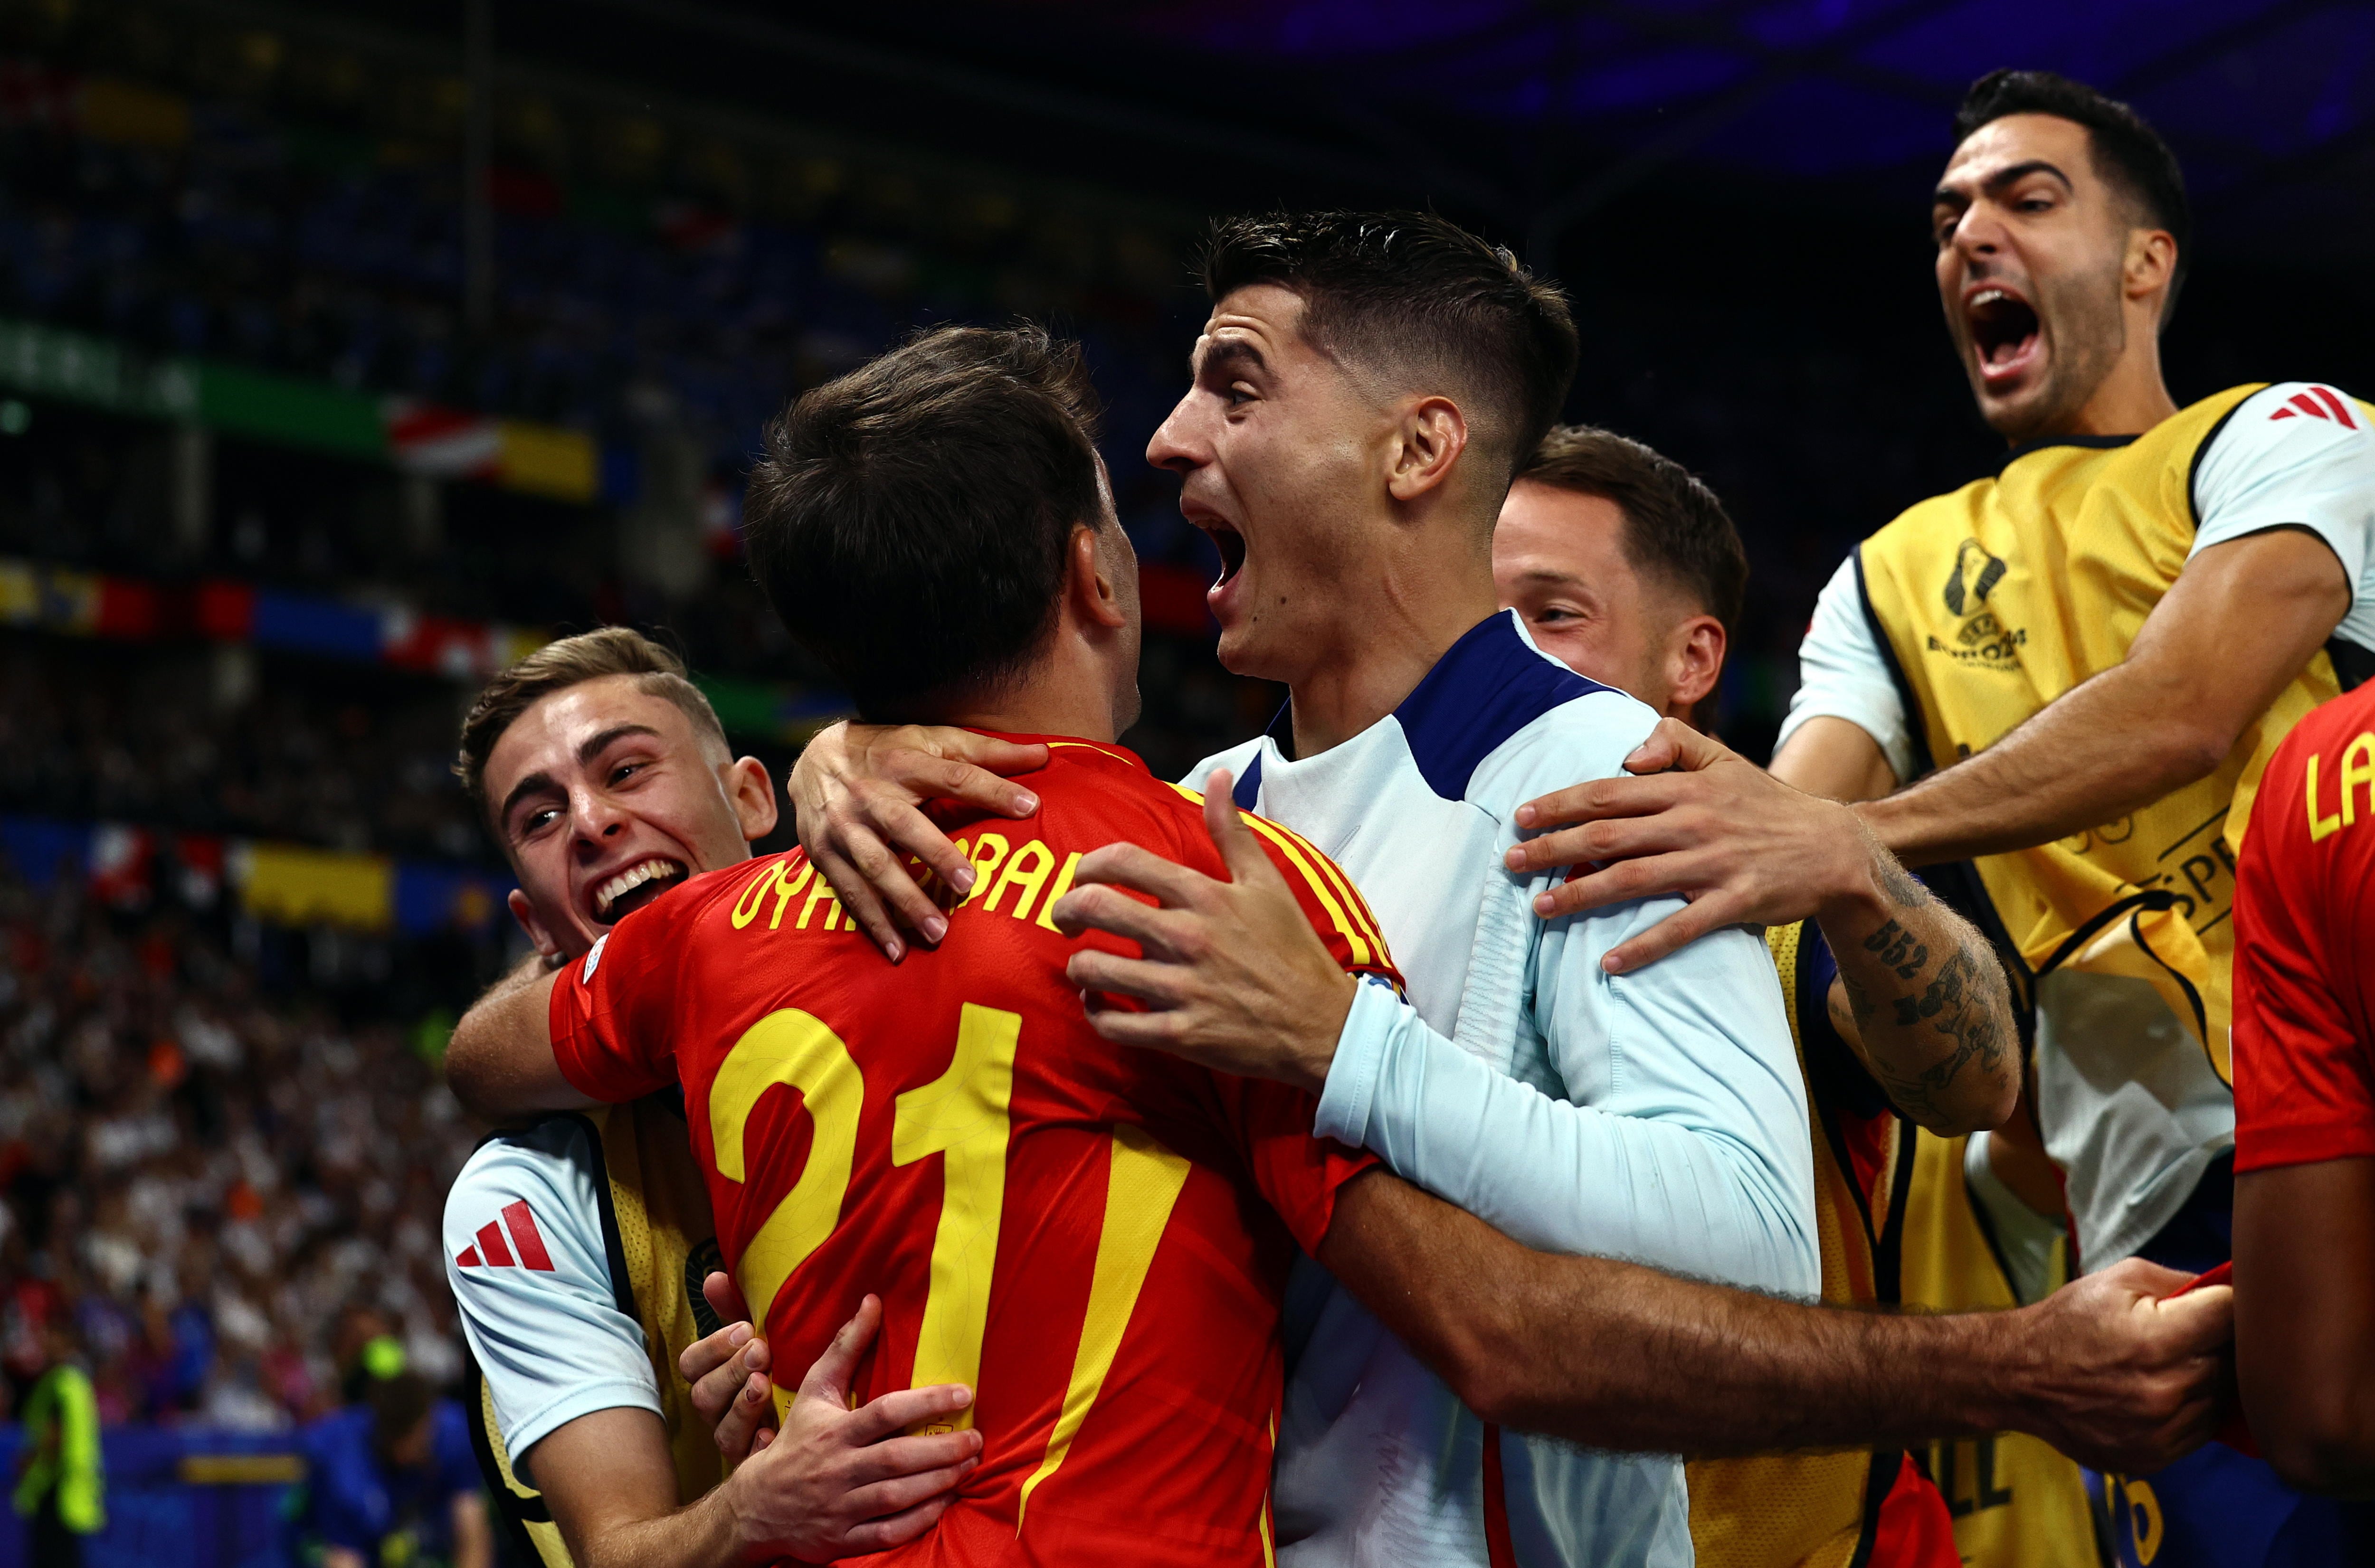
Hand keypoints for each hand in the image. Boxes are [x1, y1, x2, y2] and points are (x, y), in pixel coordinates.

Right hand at [682, 1272, 774, 1465]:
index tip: (746, 1329)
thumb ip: (735, 1309)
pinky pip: (747, 1460)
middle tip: (761, 1351)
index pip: (690, 1364)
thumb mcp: (758, 1336)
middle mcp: (716, 1410)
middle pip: (703, 1396)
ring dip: (742, 1406)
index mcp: (712, 1377)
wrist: (807, 1421)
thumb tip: (714, 1277)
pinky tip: (773, 1433)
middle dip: (731, 1371)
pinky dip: (759, 1445)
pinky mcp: (754, 1463)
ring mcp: (733, 1438)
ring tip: (764, 1385)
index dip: (713, 1347)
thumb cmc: (776, 1368)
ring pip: (721, 1430)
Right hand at [717, 1292, 981, 1562]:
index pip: (884, 1413)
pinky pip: (888, 1533)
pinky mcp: (842, 1540)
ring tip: (969, 1465)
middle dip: (942, 1449)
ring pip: (896, 1497)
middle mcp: (837, 1469)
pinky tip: (945, 1502)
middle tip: (977, 1439)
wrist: (754, 1507)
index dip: (926, 1403)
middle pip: (897, 1459)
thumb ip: (846, 1347)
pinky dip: (919, 1520)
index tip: (964, 1394)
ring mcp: (840, 1508)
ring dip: (938, 1482)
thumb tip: (873, 1301)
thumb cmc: (795, 1440)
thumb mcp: (814, 1391)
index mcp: (833, 1431)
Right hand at [788, 722, 1047, 961]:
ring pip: (874, 866)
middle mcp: (869, 794)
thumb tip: (1042, 755)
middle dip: (935, 855)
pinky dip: (873, 922)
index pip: (952, 775)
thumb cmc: (886, 751)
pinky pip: (849, 892)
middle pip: (903, 824)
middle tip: (968, 885)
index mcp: (902, 761)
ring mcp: (842, 827)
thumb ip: (985, 751)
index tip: (1030, 806)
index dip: (990, 789)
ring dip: (904, 901)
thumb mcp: (931, 739)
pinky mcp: (823, 854)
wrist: (810, 758)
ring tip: (938, 931)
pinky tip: (897, 949)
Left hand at [1051, 771, 1354, 1093]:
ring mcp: (1181, 988)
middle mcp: (1187, 937)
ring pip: (1095, 969)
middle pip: (1094, 908)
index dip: (1087, 864)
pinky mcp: (1181, 1033)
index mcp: (1205, 895)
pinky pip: (1114, 1024)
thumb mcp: (1268, 882)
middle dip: (1065, 911)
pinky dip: (1096, 1012)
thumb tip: (1221, 775)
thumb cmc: (1293, 950)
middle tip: (1064, 921)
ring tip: (1083, 965)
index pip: (1123, 861)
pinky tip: (1099, 1003)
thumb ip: (1232, 830)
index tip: (1081, 876)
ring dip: (1078, 966)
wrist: (1323, 1024)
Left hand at [1506, 718, 1873, 972]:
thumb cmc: (1768, 804)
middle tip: (1510, 862)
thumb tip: (1626, 753)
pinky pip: (1681, 928)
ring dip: (1581, 895)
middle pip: (1607, 836)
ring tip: (1541, 907)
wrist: (1835, 847)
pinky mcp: (1734, 902)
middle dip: (1553, 849)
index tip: (1521, 816)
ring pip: (1633, 879)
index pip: (1608, 794)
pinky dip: (1644, 945)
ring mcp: (1713, 864)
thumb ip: (1674, 742)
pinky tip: (1608, 961)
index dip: (1560, 804)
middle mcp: (1692, 823)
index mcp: (1685, 788)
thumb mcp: (1725, 760)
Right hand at [2012, 1256, 2232, 1471]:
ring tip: (2175, 1363)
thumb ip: (2179, 1281)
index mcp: (2157, 1341)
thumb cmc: (2069, 1322)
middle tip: (2192, 1332)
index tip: (2216, 1303)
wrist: (2019, 1376)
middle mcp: (2165, 1391)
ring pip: (2222, 1401)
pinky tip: (2164, 1392)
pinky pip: (2202, 1431)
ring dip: (2208, 1380)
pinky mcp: (2155, 1457)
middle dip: (2217, 1343)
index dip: (2228, 1304)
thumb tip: (2228, 1289)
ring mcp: (2161, 1430)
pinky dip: (2192, 1410)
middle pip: (2233, 1363)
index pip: (2231, 1318)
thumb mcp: (2117, 1280)